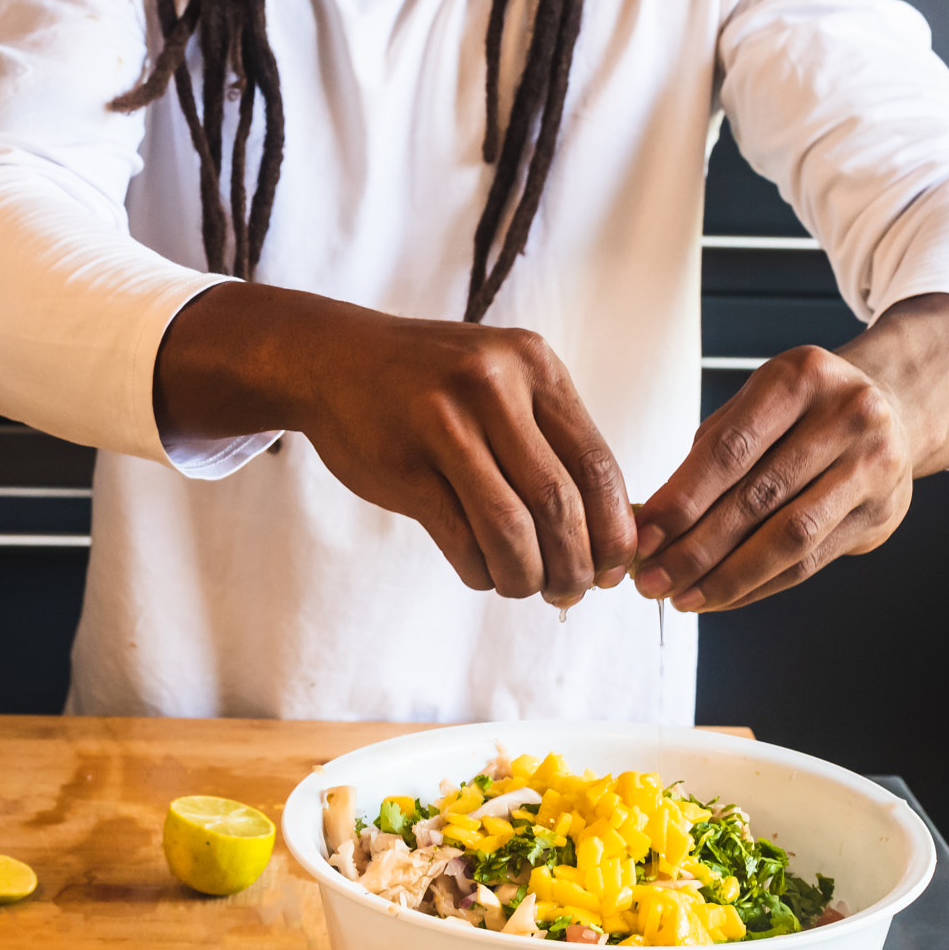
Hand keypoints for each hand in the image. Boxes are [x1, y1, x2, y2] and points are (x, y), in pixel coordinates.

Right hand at [154, 283, 636, 605]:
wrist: (334, 358)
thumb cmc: (434, 385)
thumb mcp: (503, 382)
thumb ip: (552, 440)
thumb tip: (610, 532)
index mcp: (535, 366)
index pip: (597, 465)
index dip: (614, 530)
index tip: (614, 567)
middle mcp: (494, 387)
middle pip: (559, 503)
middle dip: (575, 565)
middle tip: (573, 591)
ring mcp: (444, 423)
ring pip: (511, 529)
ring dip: (527, 576)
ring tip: (528, 588)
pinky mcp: (404, 464)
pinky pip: (460, 539)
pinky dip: (481, 571)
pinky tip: (483, 573)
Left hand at [633, 292, 948, 611]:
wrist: (891, 408)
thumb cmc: (804, 410)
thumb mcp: (756, 405)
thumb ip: (707, 456)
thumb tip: (652, 523)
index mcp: (800, 377)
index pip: (730, 449)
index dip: (682, 500)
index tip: (644, 537)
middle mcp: (846, 417)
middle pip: (758, 498)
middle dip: (697, 548)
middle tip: (654, 578)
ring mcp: (872, 465)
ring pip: (790, 538)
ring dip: (728, 576)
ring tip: (684, 596)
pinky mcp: (880, 513)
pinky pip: (811, 563)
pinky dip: (759, 585)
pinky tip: (722, 595)